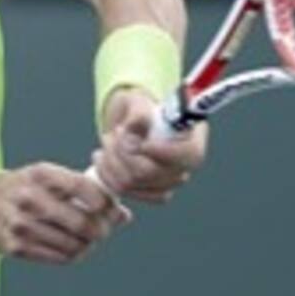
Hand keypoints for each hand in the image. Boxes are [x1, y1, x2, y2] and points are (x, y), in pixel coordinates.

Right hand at [0, 163, 131, 264]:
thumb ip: (87, 191)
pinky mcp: (15, 247)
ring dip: (89, 245)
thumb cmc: (31, 188)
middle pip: (81, 222)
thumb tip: (124, 216)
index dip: (105, 201)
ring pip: (72, 244)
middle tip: (105, 230)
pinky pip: (58, 258)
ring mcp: (20, 224)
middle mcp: (29, 198)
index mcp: (41, 174)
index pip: (83, 188)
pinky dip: (74, 255)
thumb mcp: (52, 178)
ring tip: (90, 239)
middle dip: (102, 230)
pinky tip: (75, 248)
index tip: (112, 208)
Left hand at [92, 87, 207, 203]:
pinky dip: (106, 173)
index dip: (162, 151)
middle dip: (123, 150)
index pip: (186, 155)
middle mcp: (182, 169)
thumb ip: (139, 113)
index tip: (143, 141)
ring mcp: (165, 185)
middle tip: (116, 131)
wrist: (136, 123)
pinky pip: (122, 190)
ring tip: (108, 140)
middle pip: (147, 172)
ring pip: (129, 182)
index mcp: (191, 143)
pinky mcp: (146, 194)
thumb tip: (132, 130)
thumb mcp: (140, 101)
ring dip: (110, 159)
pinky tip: (103, 157)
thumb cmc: (143, 110)